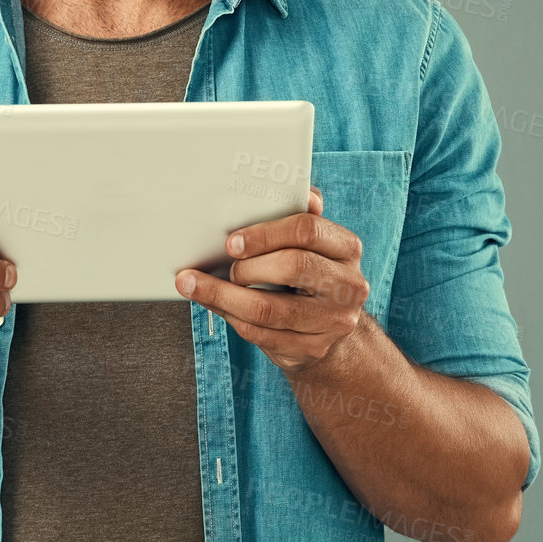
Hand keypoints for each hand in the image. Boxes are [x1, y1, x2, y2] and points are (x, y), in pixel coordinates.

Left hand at [174, 186, 368, 371]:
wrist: (331, 329)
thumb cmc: (310, 276)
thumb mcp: (312, 245)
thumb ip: (298, 219)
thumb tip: (295, 191)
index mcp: (346, 248)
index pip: (308, 230)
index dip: (265, 234)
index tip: (232, 241)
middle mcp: (348, 285)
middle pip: (293, 267)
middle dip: (248, 266)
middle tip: (227, 266)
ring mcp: (333, 322)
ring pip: (269, 309)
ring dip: (223, 296)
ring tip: (194, 285)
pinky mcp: (311, 349)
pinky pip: (261, 335)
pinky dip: (230, 317)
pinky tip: (212, 304)